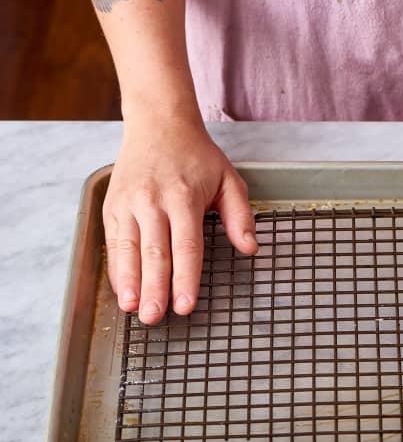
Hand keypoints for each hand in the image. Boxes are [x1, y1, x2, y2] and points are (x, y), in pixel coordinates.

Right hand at [103, 117, 257, 323]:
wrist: (158, 124)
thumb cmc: (197, 156)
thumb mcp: (229, 179)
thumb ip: (240, 216)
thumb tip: (250, 248)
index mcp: (183, 197)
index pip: (186, 246)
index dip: (185, 278)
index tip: (185, 305)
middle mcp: (152, 201)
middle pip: (155, 253)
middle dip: (154, 289)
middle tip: (155, 317)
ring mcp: (128, 204)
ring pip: (128, 250)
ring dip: (130, 282)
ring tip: (132, 309)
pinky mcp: (113, 206)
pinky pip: (113, 243)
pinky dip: (117, 268)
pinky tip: (122, 289)